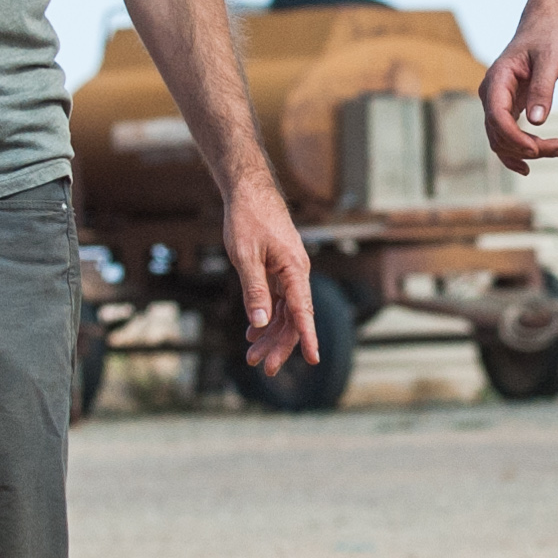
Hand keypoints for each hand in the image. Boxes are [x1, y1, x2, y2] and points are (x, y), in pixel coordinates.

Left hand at [226, 183, 318, 375]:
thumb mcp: (245, 255)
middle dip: (279, 345)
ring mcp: (287, 272)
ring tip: (252, 356)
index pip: (302, 311)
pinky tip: (253, 333)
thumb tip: (259, 323)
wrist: (248, 190)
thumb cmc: (247, 218)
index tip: (313, 359)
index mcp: (294, 269)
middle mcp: (296, 273)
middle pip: (293, 318)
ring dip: (270, 335)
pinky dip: (265, 317)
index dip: (307, 337)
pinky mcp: (278, 269)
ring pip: (283, 312)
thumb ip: (254, 290)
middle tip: (263, 367)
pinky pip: (276, 300)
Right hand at [479, 19, 557, 172]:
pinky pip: (505, 137)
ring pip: (502, 140)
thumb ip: (543, 88)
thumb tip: (538, 120)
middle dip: (529, 147)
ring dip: (528, 152)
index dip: (514, 137)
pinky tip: (528, 166)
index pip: (497, 116)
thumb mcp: (551, 60)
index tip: (537, 149)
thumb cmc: (546, 41)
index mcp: (497, 80)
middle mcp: (490, 95)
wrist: (540, 31)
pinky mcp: (505, 110)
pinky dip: (516, 153)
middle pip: (500, 133)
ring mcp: (495, 104)